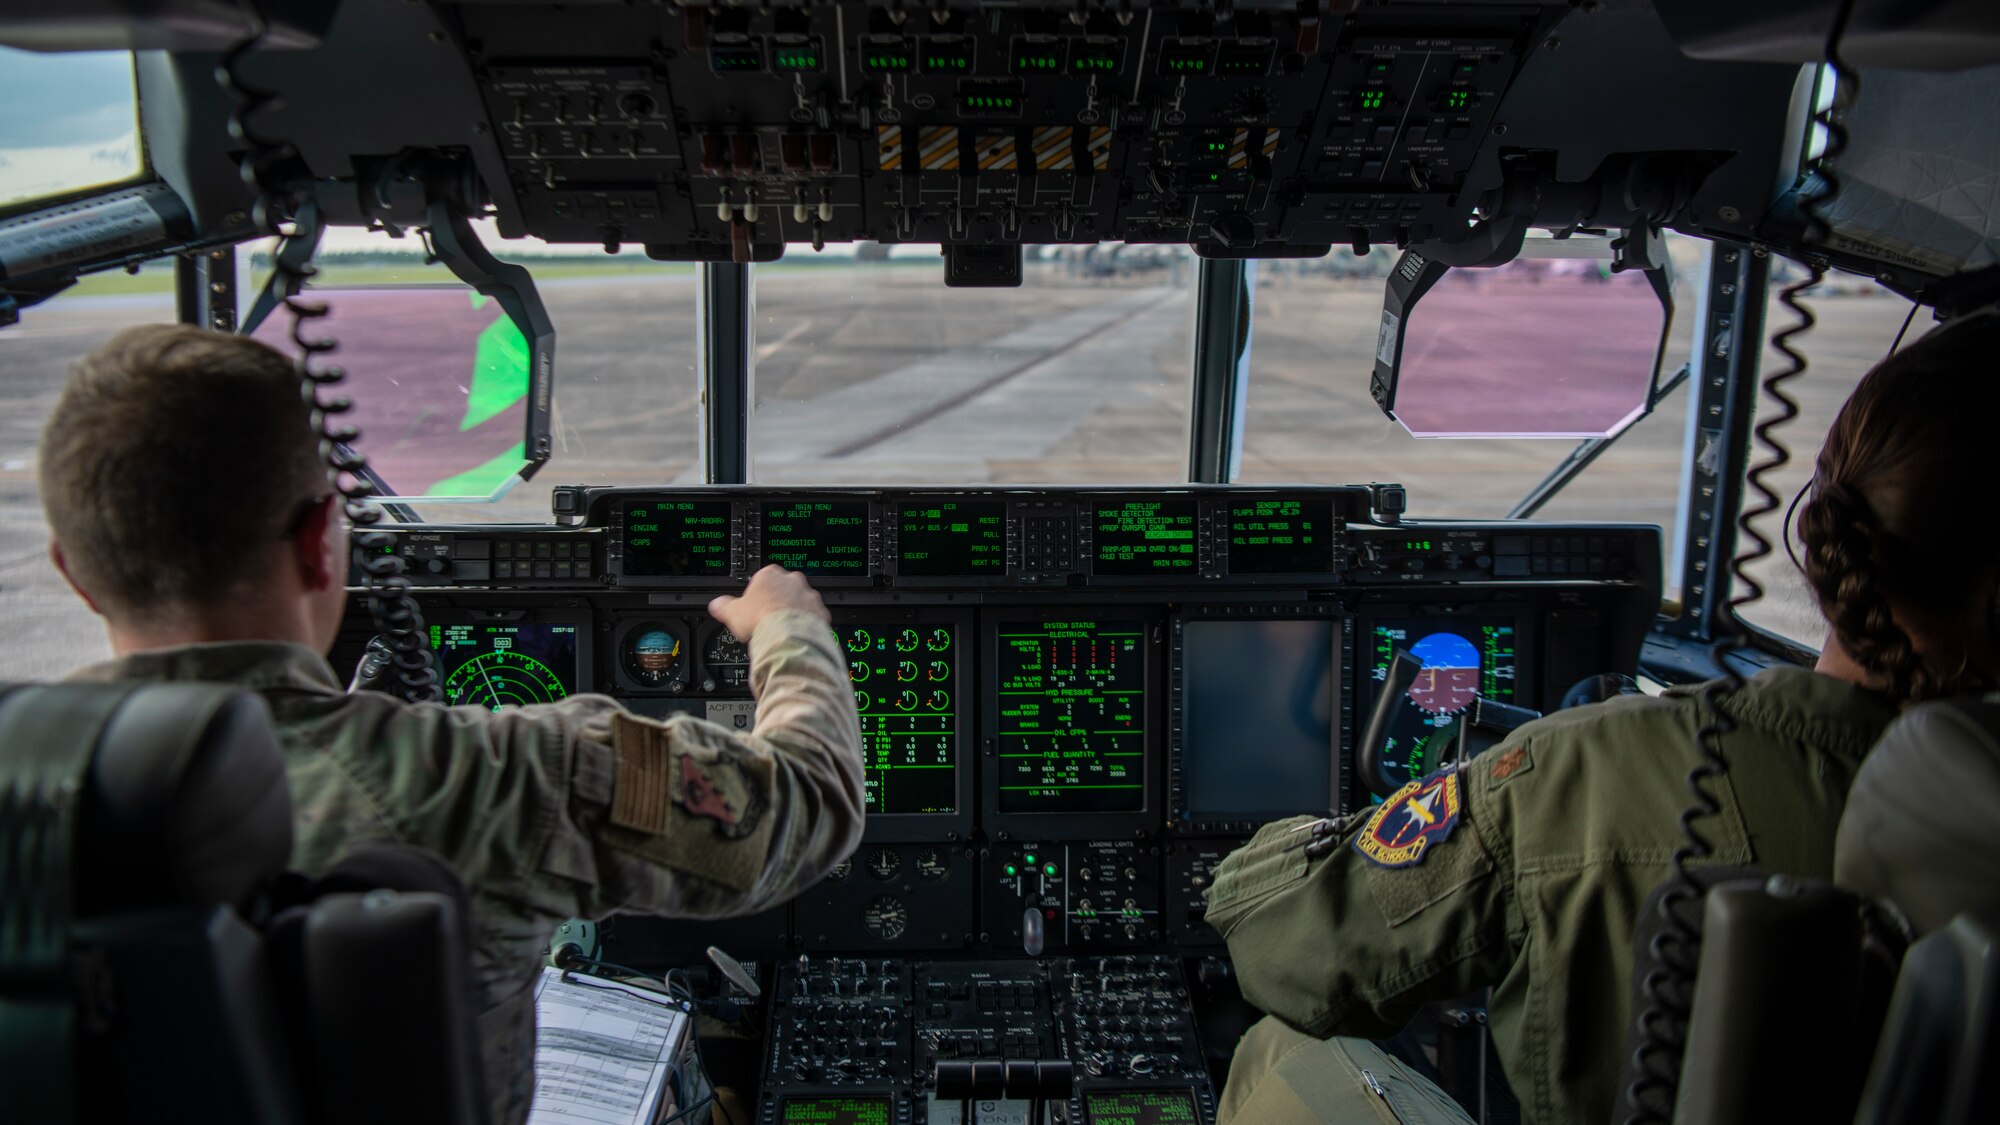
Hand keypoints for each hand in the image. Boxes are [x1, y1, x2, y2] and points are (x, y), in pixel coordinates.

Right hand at [708, 565, 829, 642]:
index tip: (754, 607)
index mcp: (769, 574)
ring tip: (782, 628)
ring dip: (793, 612)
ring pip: (800, 602)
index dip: (757, 595)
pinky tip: (797, 634)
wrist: (787, 636)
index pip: (762, 579)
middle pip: (783, 589)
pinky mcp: (820, 611)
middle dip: (777, 602)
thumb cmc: (761, 619)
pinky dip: (807, 624)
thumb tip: (716, 605)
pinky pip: (814, 616)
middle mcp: (792, 581)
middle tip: (767, 618)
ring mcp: (808, 595)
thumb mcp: (732, 612)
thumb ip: (724, 605)